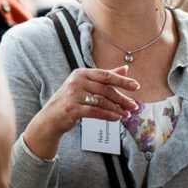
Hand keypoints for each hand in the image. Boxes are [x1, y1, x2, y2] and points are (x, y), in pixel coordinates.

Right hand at [24, 65, 139, 158]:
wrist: (50, 118)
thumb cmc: (71, 99)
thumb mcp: (86, 84)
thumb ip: (105, 76)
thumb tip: (125, 69)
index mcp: (81, 73)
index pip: (106, 75)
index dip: (122, 81)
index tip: (136, 86)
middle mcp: (77, 81)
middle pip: (106, 89)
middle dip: (122, 98)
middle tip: (134, 105)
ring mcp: (74, 95)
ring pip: (102, 101)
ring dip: (117, 109)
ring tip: (127, 114)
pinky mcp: (73, 109)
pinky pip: (95, 112)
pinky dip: (108, 115)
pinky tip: (117, 118)